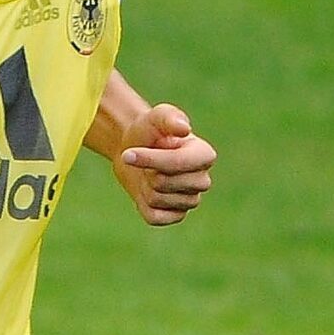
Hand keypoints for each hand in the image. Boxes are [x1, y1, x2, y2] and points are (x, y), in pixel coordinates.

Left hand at [112, 104, 215, 225]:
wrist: (134, 149)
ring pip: (156, 200)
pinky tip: (147, 191)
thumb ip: (170, 118)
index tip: (129, 153)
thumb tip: (184, 129)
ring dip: (144, 186)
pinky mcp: (175, 216)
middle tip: (146, 162)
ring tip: (148, 174)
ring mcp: (190, 200)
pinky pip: (155, 218)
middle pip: (163, 183)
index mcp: (204, 155)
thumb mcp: (157, 116)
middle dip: (146, 171)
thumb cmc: (149, 130)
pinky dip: (143, 205)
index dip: (151, 160)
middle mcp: (202, 180)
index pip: (178, 164)